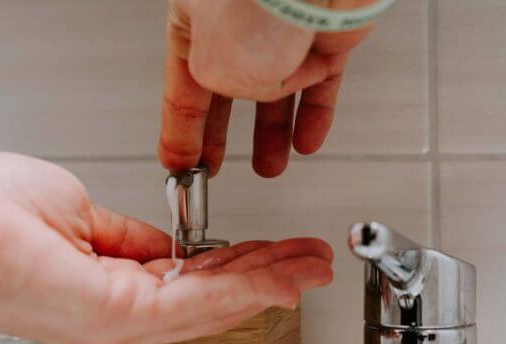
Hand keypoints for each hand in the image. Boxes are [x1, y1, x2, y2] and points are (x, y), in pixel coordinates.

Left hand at [0, 152, 331, 343]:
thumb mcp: (71, 209)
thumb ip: (119, 234)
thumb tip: (153, 243)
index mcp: (97, 283)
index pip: (180, 281)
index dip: (232, 264)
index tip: (271, 249)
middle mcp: (108, 312)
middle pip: (204, 298)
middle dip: (264, 276)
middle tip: (310, 263)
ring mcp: (111, 321)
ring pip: (208, 305)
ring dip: (266, 283)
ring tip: (310, 268)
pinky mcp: (112, 317)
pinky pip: (192, 306)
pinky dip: (243, 290)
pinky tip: (278, 278)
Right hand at [159, 0, 373, 177]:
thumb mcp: (216, 64)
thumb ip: (223, 91)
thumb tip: (255, 98)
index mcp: (195, 14)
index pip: (180, 84)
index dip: (179, 130)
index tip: (180, 163)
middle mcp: (238, 19)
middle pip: (225, 88)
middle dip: (221, 135)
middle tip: (215, 167)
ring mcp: (285, 24)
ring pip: (276, 89)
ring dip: (271, 133)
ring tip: (269, 166)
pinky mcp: (327, 31)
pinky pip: (319, 81)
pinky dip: (312, 114)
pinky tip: (306, 141)